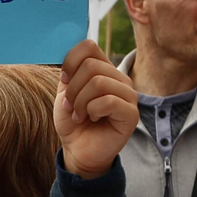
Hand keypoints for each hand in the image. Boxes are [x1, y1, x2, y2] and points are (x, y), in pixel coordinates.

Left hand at [55, 40, 136, 178]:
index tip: (64, 81)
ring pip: (99, 82)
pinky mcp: (132, 114)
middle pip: (91, 66)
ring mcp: (129, 95)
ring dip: (81, 102)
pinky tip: (92, 119)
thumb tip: (70, 53)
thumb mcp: (65, 92)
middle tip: (71, 107)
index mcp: (104, 69)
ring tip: (80, 115)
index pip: (89, 46)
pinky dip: (92, 111)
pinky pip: (108, 101)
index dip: (70, 62)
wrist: (78, 150)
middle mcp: (119, 78)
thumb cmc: (73, 121)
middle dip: (73, 89)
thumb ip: (70, 72)